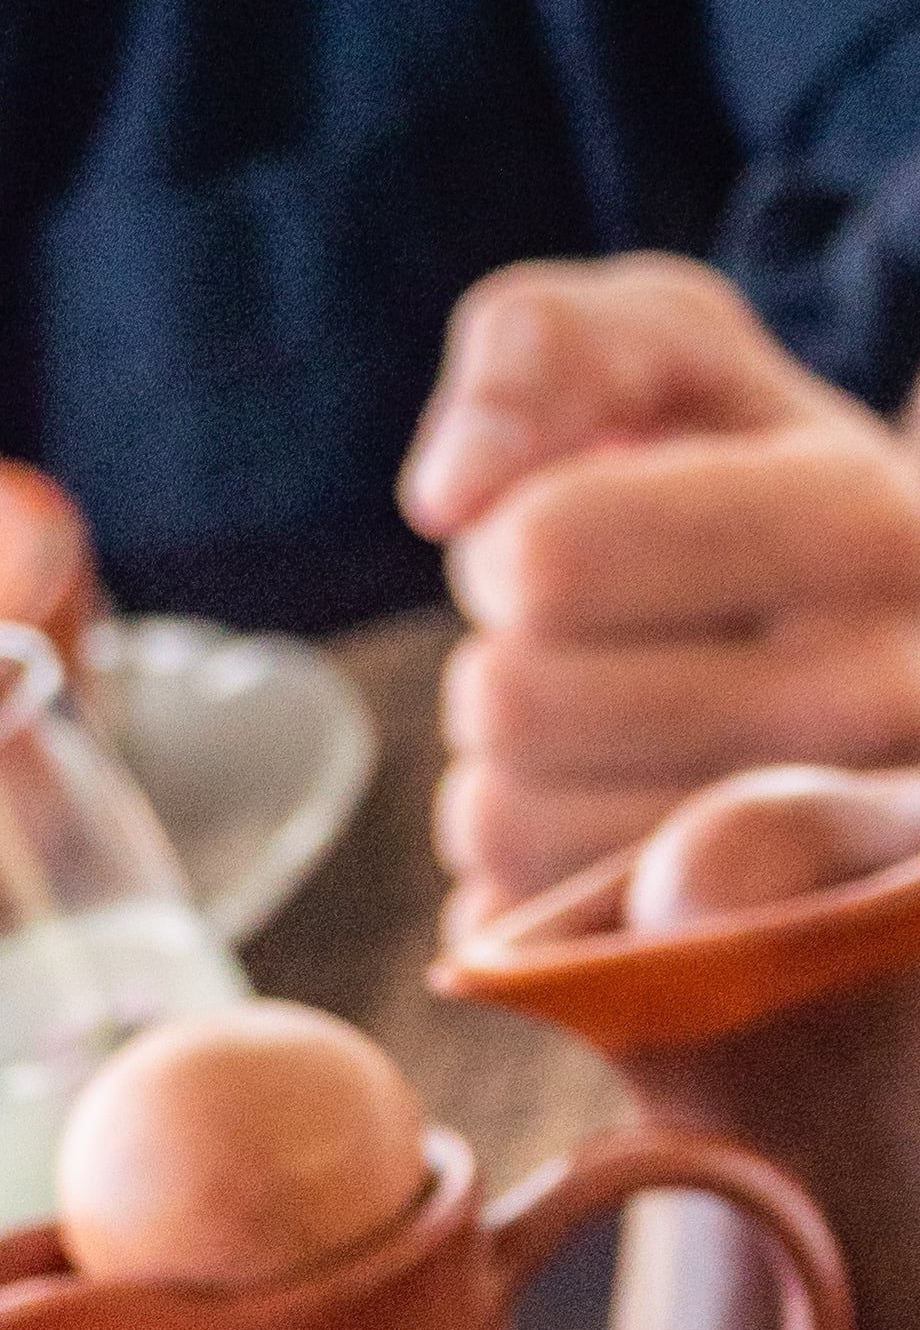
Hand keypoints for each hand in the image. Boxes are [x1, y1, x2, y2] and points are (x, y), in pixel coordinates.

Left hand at [400, 256, 919, 914]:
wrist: (879, 674)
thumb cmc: (746, 497)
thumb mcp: (679, 368)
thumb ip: (548, 346)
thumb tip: (451, 491)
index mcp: (871, 529)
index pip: (544, 556)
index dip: (513, 543)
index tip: (580, 546)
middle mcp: (882, 705)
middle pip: (506, 701)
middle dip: (509, 660)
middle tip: (606, 652)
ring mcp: (821, 874)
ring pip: (496, 824)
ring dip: (507, 774)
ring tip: (622, 736)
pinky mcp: (735, 982)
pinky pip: (511, 934)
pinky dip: (523, 879)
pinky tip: (622, 829)